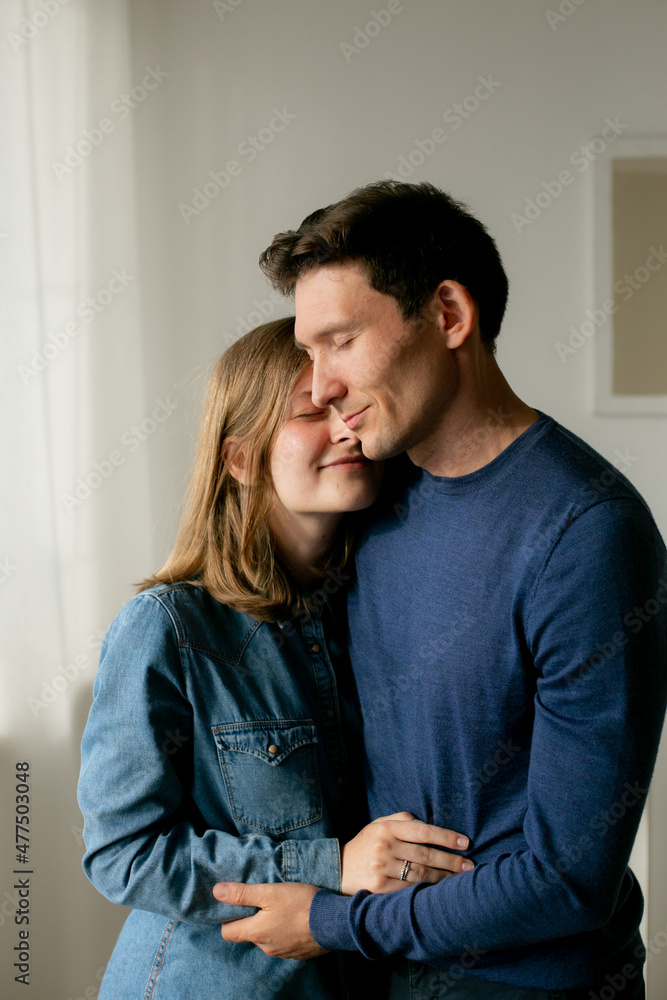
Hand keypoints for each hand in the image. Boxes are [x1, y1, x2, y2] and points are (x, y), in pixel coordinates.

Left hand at [212, 881, 325, 959]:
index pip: (228, 933)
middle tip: (262, 902)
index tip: (236, 906)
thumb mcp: (269, 892)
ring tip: (282, 908)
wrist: (334, 921)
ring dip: (271, 925)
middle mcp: (267, 947)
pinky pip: (285, 943)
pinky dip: (286, 932)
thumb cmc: (300, 904)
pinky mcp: (299, 953)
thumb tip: (217, 892)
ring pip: (268, 939)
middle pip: (249, 934)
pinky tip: (295, 919)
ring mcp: (283, 952)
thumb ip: (242, 894)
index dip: (228, 919)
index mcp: (256, 933)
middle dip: (252, 920)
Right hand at [341, 811, 472, 894]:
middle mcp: (385, 846)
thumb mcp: (378, 824)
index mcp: (387, 828)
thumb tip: (425, 821)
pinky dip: (426, 890)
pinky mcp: (379, 887)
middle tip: (470, 865)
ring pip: (420, 874)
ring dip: (443, 878)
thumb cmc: (365, 844)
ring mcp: (381, 867)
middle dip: (451, 861)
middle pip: (425, 855)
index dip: (446, 837)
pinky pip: (408, 889)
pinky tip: (439, 890)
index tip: (465, 842)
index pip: (422, 831)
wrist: (336, 868)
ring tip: (460, 879)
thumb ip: (401, 819)